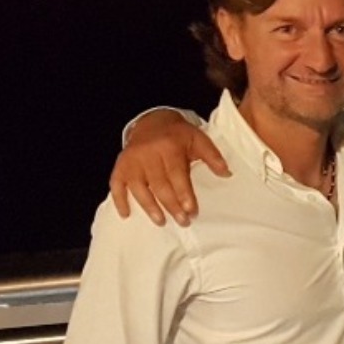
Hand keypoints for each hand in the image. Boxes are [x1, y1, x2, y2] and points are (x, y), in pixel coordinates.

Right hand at [112, 112, 228, 226]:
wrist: (151, 122)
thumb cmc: (178, 136)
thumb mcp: (198, 139)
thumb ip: (212, 156)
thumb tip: (227, 173)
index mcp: (168, 147)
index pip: (176, 174)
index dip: (184, 194)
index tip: (191, 210)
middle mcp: (147, 154)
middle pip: (159, 184)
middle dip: (171, 205)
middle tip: (183, 221)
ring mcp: (132, 160)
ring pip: (138, 187)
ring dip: (149, 206)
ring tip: (161, 221)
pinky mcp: (121, 166)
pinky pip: (116, 183)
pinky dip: (119, 199)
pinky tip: (126, 214)